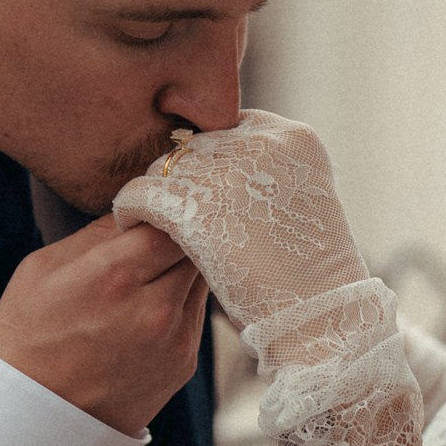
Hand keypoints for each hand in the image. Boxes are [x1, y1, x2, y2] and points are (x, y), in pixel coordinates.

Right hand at [0, 215, 207, 433]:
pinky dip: (180, 301)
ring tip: (150, 271)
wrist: (33, 420)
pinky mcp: (184, 364)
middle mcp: (153, 308)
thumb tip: (139, 207)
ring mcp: (175, 340)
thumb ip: (97, 233)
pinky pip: (195, 314)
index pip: (173, 218)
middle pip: (197, 246)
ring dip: (184, 267)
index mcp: (113, 276)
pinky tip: (148, 307)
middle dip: (182, 233)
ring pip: (201, 279)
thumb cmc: (27, 338)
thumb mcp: (42, 269)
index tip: (159, 201)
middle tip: (161, 229)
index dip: (170, 204)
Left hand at [113, 111, 367, 334]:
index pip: (230, 128)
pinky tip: (128, 222)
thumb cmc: (308, 274)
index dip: (214, 159)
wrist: (317, 317)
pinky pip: (145, 192)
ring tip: (143, 213)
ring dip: (157, 189)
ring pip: (168, 166)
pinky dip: (132, 206)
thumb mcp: (295, 205)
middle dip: (183, 174)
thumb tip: (217, 172)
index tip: (204, 185)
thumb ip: (262, 178)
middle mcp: (263, 141)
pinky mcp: (198, 206)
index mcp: (294, 138)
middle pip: (198, 144)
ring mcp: (230, 171)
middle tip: (168, 201)